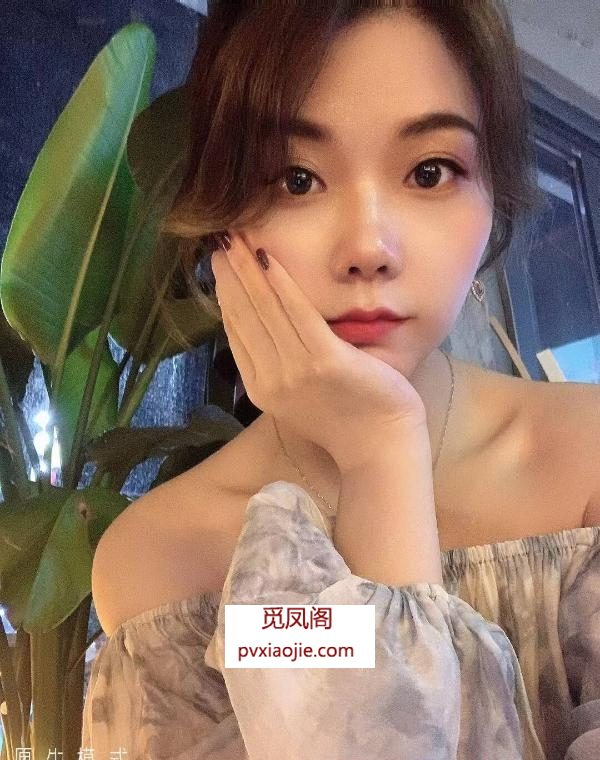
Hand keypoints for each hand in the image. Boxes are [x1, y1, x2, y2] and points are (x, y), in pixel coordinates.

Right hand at [210, 231, 427, 472]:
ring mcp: (295, 372)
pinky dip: (282, 283)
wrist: (379, 445)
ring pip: (265, 310)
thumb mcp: (298, 396)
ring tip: (237, 240)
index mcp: (261, 389)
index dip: (226, 294)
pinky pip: (298, 313)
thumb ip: (277, 365)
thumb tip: (263, 326)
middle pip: (244, 316)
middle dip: (231, 274)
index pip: (236, 331)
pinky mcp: (324, 361)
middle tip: (221, 241)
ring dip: (249, 270)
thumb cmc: (345, 418)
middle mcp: (270, 381)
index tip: (222, 266)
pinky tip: (270, 259)